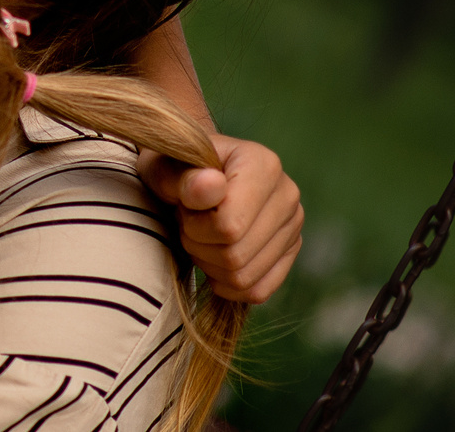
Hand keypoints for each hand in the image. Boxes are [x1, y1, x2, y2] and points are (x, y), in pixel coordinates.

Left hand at [139, 132, 304, 302]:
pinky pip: (257, 290)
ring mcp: (292, 226)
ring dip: (208, 263)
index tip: (183, 205)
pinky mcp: (288, 252)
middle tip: (187, 221)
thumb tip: (213, 186)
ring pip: (244, 277)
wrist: (187, 176)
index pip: (229, 226)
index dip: (194, 225)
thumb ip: (183, 177)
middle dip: (198, 245)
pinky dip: (226, 283)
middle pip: (236, 255)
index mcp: (263, 165)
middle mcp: (287, 195)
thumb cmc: (172, 168)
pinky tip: (212, 257)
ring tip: (200, 233)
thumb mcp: (163, 166)